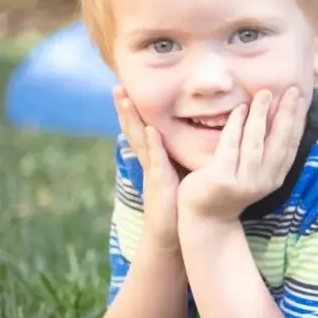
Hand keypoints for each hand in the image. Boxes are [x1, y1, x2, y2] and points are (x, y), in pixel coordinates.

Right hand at [114, 86, 179, 249]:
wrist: (176, 231)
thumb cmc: (181, 201)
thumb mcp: (182, 171)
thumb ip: (184, 154)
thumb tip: (200, 134)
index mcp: (155, 157)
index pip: (143, 128)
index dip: (135, 110)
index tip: (128, 88)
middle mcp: (150, 161)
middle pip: (135, 129)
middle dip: (125, 108)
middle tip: (117, 86)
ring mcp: (153, 170)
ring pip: (140, 139)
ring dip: (131, 119)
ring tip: (123, 98)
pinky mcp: (161, 182)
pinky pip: (156, 160)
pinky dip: (153, 144)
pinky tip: (151, 130)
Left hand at [178, 88, 304, 225]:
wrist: (205, 218)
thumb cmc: (229, 188)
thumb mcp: (254, 172)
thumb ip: (266, 151)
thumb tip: (277, 119)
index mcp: (276, 177)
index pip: (291, 144)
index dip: (298, 120)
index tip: (301, 98)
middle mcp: (265, 180)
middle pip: (280, 142)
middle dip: (287, 114)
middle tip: (292, 90)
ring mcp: (244, 181)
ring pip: (256, 142)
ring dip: (262, 115)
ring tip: (265, 93)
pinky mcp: (222, 179)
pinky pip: (231, 146)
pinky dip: (236, 125)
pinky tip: (241, 109)